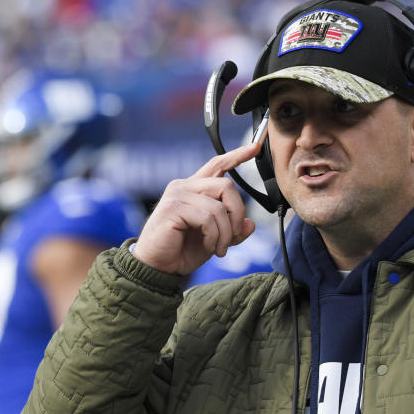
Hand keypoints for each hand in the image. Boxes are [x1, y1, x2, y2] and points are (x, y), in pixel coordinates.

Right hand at [133, 141, 260, 274]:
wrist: (158, 267)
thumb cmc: (182, 251)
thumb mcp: (215, 240)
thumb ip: (232, 230)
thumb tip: (251, 224)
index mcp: (195, 189)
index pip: (218, 164)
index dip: (237, 155)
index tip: (256, 146)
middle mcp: (185, 187)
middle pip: (227, 185)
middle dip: (237, 213)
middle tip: (234, 235)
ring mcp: (177, 195)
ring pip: (219, 206)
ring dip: (226, 232)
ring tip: (219, 248)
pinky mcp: (172, 208)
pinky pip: (207, 218)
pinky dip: (214, 236)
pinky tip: (209, 247)